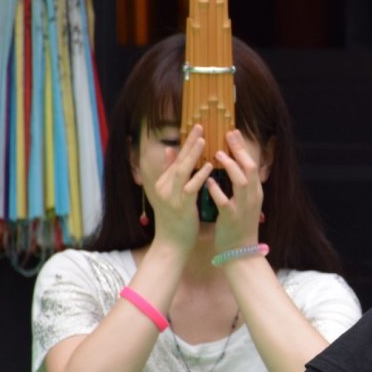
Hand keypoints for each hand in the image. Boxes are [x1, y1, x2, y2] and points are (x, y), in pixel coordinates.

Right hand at [149, 126, 212, 251]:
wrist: (171, 244)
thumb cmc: (175, 219)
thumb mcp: (170, 194)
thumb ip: (171, 173)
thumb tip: (171, 151)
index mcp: (163, 183)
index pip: (176, 159)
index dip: (187, 143)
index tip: (197, 128)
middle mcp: (164, 187)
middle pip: (178, 160)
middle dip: (190, 143)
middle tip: (201, 126)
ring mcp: (171, 196)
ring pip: (182, 170)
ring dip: (193, 154)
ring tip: (203, 140)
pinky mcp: (180, 206)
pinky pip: (190, 188)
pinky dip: (199, 175)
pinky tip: (208, 166)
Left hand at [206, 130, 265, 253]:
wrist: (241, 252)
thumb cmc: (238, 226)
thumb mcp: (244, 203)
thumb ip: (240, 185)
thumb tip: (233, 166)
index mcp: (255, 192)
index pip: (252, 164)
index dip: (243, 148)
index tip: (232, 133)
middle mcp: (252, 197)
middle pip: (250, 168)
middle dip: (240, 150)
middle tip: (228, 135)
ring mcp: (243, 208)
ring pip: (241, 182)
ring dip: (230, 167)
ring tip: (218, 155)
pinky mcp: (232, 219)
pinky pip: (225, 202)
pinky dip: (216, 191)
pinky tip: (208, 182)